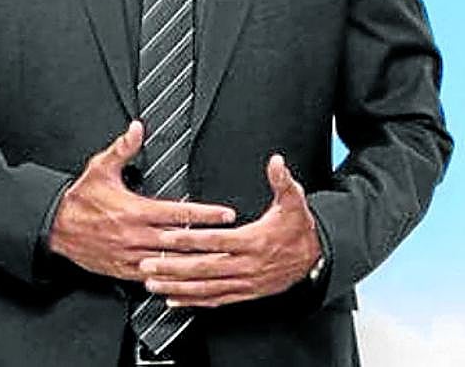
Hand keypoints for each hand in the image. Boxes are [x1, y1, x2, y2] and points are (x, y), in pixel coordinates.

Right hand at [49, 121, 236, 280]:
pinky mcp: (122, 270)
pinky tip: (185, 279)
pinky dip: (169, 278)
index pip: (179, 213)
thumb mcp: (101, 166)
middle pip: (180, 241)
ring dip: (193, 263)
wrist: (56, 226)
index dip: (206, 214)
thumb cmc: (80, 198)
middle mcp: (135, 235)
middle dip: (208, 241)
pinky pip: (151, 278)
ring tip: (217, 263)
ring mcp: (129, 256)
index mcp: (135, 210)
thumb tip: (137, 128)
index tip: (226, 214)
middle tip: (233, 242)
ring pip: (169, 263)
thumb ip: (123, 147)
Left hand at [138, 154, 321, 306]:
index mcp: (254, 240)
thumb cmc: (300, 228)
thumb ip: (282, 180)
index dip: (190, 238)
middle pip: (204, 267)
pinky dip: (194, 301)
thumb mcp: (295, 200)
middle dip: (172, 266)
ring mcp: (245, 282)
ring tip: (153, 283)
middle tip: (148, 264)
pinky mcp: (245, 293)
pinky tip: (176, 299)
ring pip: (206, 287)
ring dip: (177, 286)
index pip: (216, 240)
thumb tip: (276, 162)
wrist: (316, 258)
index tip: (168, 236)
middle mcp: (247, 264)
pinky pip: (216, 299)